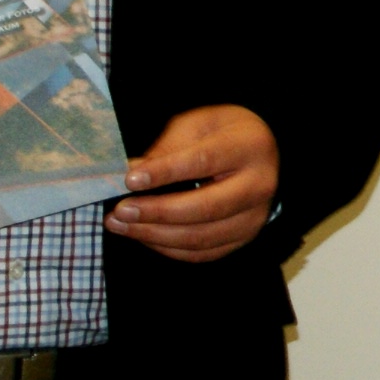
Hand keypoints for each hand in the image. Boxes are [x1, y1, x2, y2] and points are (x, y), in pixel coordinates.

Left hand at [105, 104, 278, 263]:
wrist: (258, 153)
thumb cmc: (221, 134)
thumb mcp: (196, 126)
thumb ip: (165, 149)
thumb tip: (129, 174)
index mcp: (249, 147)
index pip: (204, 161)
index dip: (165, 172)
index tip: (129, 179)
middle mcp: (259, 185)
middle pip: (205, 207)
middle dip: (157, 211)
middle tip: (120, 210)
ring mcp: (254, 217)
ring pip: (201, 237)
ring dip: (155, 234)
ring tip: (120, 225)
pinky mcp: (243, 238)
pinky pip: (202, 253)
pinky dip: (168, 248)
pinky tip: (143, 235)